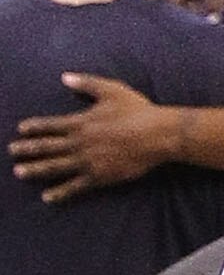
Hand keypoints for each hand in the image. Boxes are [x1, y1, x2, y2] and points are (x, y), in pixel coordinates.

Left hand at [10, 72, 179, 201]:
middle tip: (12, 150)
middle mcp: (79, 142)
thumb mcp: (113, 90)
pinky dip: (60, 192)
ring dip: (35, 169)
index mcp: (81, 122)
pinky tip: (47, 197)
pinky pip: (74, 186)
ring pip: (55, 167)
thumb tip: (64, 77)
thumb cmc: (138, 110)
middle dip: (27, 149)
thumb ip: (87, 84)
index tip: (20, 130)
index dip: (34, 127)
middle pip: (47, 147)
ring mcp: (87, 161)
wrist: (159, 135)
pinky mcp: (99, 176)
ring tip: (19, 172)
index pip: (50, 125)